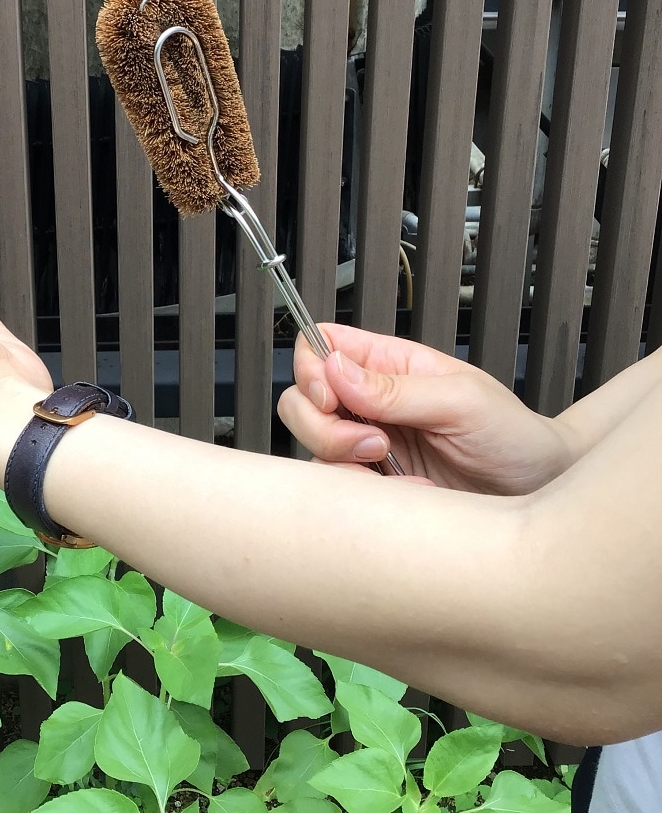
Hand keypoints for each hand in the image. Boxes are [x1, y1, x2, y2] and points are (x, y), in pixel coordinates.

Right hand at [277, 325, 576, 493]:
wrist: (541, 496)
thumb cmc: (515, 437)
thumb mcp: (462, 401)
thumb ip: (395, 388)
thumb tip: (336, 368)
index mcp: (390, 364)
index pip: (321, 345)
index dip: (312, 367)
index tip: (332, 396)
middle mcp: (369, 401)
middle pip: (300, 398)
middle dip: (322, 424)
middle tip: (372, 441)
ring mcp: (366, 442)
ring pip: (310, 444)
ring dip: (340, 458)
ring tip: (388, 464)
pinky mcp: (372, 482)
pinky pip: (335, 485)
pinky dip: (360, 493)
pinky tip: (404, 489)